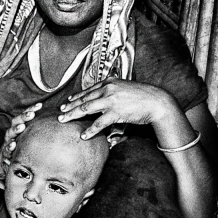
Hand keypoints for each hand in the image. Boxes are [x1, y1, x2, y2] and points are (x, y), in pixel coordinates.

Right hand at [0, 103, 41, 174]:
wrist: (1, 162)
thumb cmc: (18, 149)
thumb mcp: (26, 140)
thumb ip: (36, 132)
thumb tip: (53, 124)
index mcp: (17, 128)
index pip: (24, 116)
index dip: (30, 110)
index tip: (39, 105)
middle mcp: (11, 133)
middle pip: (16, 122)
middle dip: (23, 117)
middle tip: (31, 114)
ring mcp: (7, 142)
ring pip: (10, 134)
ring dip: (15, 129)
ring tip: (21, 127)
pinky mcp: (4, 153)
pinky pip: (6, 149)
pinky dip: (9, 147)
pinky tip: (13, 145)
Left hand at [58, 79, 174, 138]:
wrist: (157, 101)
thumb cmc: (143, 96)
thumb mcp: (125, 88)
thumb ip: (114, 92)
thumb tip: (105, 100)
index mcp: (109, 82)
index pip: (88, 90)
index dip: (76, 96)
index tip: (68, 101)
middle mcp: (107, 89)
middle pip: (84, 99)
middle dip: (70, 106)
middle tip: (60, 112)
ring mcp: (111, 100)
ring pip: (86, 108)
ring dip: (72, 115)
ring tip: (63, 121)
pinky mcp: (116, 112)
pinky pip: (99, 122)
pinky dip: (90, 130)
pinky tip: (84, 135)